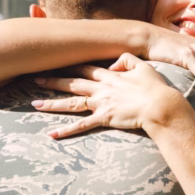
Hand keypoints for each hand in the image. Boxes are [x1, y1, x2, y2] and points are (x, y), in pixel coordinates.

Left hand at [32, 53, 188, 139]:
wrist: (160, 106)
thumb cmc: (155, 88)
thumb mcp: (143, 66)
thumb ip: (126, 60)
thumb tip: (113, 63)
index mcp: (110, 76)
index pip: (85, 67)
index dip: (69, 64)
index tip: (55, 61)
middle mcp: (101, 89)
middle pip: (72, 83)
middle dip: (52, 81)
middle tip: (35, 79)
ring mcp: (100, 104)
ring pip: (70, 103)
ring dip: (52, 104)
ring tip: (35, 104)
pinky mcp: (103, 119)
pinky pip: (80, 126)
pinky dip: (65, 131)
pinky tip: (51, 134)